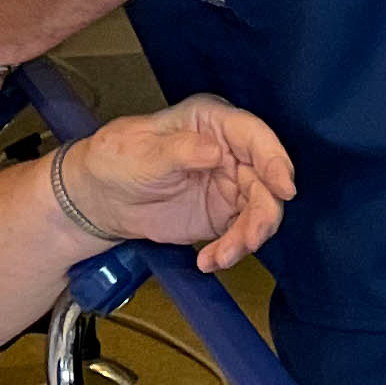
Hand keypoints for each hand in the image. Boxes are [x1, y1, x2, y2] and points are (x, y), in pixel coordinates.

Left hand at [61, 99, 294, 274]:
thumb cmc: (117, 160)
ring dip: (247, 238)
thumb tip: (216, 151)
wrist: (101, 197)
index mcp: (212, 122)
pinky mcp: (223, 214)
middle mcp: (229, 151)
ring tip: (221, 256)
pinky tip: (208, 262)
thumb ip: (180, 151)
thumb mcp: (142, 152)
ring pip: (259, 211)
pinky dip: (230, 251)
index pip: (254, 136)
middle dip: (263, 213)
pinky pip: (240, 234)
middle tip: (249, 239)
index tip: (284, 189)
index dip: (275, 160)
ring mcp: (229, 184)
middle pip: (266, 181)